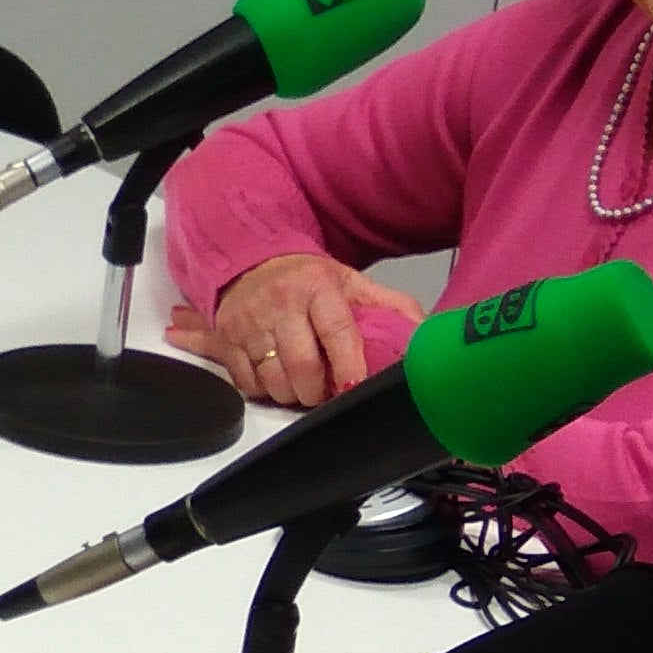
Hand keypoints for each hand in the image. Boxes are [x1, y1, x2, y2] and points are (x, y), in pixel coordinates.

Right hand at [167, 251, 423, 406]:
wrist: (249, 259)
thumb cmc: (307, 278)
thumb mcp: (351, 282)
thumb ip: (390, 306)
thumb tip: (426, 333)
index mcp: (317, 287)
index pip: (337, 333)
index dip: (348, 366)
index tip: (353, 386)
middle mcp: (281, 303)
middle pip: (302, 367)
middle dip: (317, 391)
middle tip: (325, 391)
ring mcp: (249, 322)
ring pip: (274, 381)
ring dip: (291, 394)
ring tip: (301, 385)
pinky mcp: (226, 338)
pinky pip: (247, 383)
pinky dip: (263, 390)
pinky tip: (275, 379)